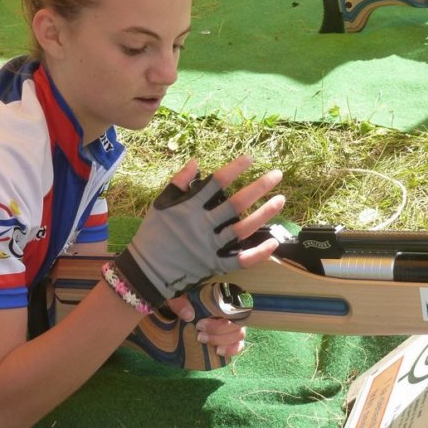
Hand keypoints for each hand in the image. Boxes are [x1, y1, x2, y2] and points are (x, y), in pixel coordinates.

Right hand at [116, 154, 284, 307]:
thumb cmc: (152, 234)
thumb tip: (197, 161)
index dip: (234, 169)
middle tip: (277, 175)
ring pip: (242, 229)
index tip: (250, 158)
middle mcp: (202, 226)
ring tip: (281, 200)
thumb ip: (178, 182)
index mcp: (189, 209)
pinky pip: (240, 260)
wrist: (146, 270)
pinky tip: (273, 242)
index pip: (216, 184)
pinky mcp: (215, 265)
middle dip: (258, 188)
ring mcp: (210, 247)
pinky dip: (258, 253)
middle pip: (235, 204)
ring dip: (263, 214)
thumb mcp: (160, 204)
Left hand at [167, 295, 246, 358]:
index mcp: (220, 298)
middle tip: (199, 336)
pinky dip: (231, 350)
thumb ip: (180, 303)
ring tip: (204, 341)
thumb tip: (189, 315)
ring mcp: (233, 324)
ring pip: (239, 335)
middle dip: (218, 334)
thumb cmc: (182, 301)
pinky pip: (240, 345)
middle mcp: (231, 310)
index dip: (218, 323)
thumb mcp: (177, 298)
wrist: (181, 308)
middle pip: (237, 325)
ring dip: (223, 341)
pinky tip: (217, 351)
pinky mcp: (231, 337)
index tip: (199, 325)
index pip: (231, 311)